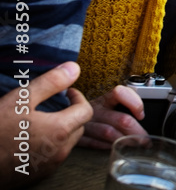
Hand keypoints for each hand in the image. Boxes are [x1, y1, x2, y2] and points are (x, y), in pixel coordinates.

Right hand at [0, 62, 93, 187]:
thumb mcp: (20, 100)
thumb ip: (50, 83)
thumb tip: (74, 69)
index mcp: (60, 130)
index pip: (86, 111)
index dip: (78, 98)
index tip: (66, 93)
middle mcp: (60, 151)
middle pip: (79, 128)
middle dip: (71, 114)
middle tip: (54, 106)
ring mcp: (49, 166)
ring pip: (67, 144)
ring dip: (61, 131)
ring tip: (41, 122)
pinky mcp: (38, 175)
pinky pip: (53, 157)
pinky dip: (50, 146)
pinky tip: (31, 139)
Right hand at [77, 85, 146, 149]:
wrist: (66, 116)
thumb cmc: (95, 112)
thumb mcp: (108, 102)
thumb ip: (124, 102)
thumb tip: (142, 114)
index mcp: (105, 99)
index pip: (120, 93)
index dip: (134, 103)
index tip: (141, 115)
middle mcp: (95, 110)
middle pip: (120, 119)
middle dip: (136, 131)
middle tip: (145, 140)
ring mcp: (86, 124)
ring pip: (109, 133)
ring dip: (125, 141)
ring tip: (136, 146)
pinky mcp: (78, 137)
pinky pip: (95, 143)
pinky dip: (107, 147)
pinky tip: (116, 148)